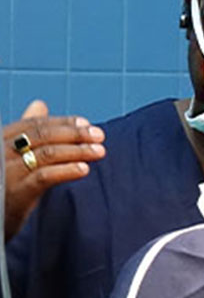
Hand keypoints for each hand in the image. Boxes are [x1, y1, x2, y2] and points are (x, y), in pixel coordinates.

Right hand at [3, 100, 105, 238]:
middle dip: (74, 134)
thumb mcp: (11, 155)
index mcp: (1, 140)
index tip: (88, 124)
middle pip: (42, 136)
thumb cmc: (1, 186)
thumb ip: (26, 130)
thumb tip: (40, 104)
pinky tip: (84, 169)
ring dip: (77, 150)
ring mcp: (6, 172)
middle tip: (100, 136)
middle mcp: (1, 152)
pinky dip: (66, 170)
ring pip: (46, 153)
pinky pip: (43, 176)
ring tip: (100, 152)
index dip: (63, 123)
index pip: (35, 125)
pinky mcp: (14, 193)